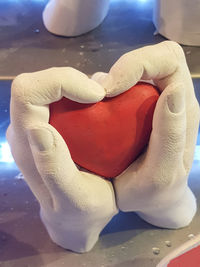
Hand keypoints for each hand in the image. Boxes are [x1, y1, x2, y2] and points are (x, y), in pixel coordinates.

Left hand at [7, 67, 117, 252]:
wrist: (76, 219)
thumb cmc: (80, 214)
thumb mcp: (76, 201)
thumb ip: (54, 170)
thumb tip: (39, 129)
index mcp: (27, 144)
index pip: (27, 92)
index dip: (61, 81)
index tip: (96, 96)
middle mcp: (25, 129)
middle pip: (36, 82)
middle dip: (71, 80)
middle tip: (102, 97)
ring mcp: (36, 125)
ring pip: (49, 85)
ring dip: (77, 85)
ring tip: (103, 104)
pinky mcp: (50, 124)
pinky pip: (60, 95)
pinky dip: (80, 92)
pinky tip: (98, 108)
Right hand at [95, 41, 199, 228]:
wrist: (153, 198)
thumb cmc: (154, 191)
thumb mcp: (161, 173)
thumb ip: (170, 136)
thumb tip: (172, 91)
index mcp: (184, 110)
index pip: (169, 61)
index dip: (138, 64)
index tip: (109, 89)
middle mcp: (175, 98)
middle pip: (156, 56)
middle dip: (125, 67)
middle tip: (100, 93)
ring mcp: (158, 101)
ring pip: (140, 67)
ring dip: (115, 78)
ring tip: (96, 103)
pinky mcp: (143, 106)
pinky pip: (128, 84)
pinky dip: (111, 88)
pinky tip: (99, 108)